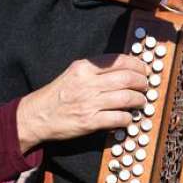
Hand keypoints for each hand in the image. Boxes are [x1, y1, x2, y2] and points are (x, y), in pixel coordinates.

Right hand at [17, 54, 149, 152]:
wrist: (36, 116)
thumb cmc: (59, 94)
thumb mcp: (75, 73)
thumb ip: (97, 70)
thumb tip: (127, 69)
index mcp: (84, 67)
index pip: (119, 61)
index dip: (138, 65)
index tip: (145, 70)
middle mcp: (88, 83)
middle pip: (128, 78)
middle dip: (143, 83)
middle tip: (146, 87)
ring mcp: (89, 103)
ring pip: (127, 98)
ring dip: (140, 101)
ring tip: (141, 102)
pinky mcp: (90, 122)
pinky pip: (119, 118)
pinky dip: (128, 118)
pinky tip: (128, 118)